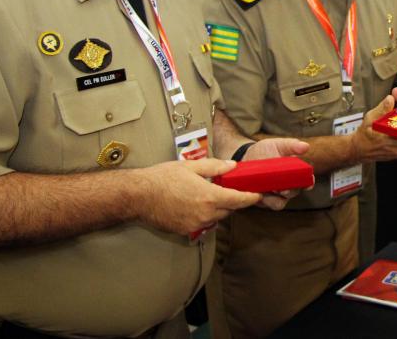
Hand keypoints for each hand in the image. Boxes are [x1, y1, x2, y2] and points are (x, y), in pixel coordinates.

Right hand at [135, 158, 260, 235]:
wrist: (138, 196)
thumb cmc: (163, 178)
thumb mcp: (191, 167)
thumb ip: (215, 167)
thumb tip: (232, 166)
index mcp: (210, 196)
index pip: (239, 200)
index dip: (251, 198)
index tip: (258, 195)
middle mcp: (205, 214)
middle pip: (228, 210)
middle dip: (231, 201)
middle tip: (227, 190)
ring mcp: (195, 225)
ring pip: (216, 218)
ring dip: (217, 209)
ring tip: (206, 196)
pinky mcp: (185, 231)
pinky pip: (202, 224)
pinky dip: (203, 216)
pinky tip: (193, 205)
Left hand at [241, 138, 312, 209]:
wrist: (245, 156)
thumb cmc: (265, 150)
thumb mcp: (278, 144)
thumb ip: (292, 145)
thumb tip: (306, 146)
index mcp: (294, 174)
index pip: (305, 181)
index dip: (308, 183)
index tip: (307, 184)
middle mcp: (286, 187)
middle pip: (294, 193)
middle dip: (291, 191)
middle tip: (284, 188)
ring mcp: (274, 195)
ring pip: (280, 202)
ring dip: (277, 198)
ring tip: (271, 190)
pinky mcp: (261, 200)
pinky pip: (265, 204)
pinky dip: (265, 200)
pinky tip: (260, 193)